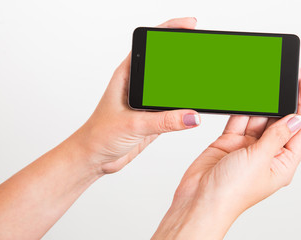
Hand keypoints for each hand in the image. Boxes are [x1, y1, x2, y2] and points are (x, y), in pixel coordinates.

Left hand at [75, 17, 199, 173]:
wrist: (95, 157)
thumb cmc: (99, 135)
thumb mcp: (132, 125)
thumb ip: (163, 121)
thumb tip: (191, 116)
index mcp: (128, 75)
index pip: (150, 44)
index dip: (170, 30)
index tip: (190, 25)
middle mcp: (139, 84)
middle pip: (166, 61)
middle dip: (185, 53)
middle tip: (203, 50)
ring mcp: (148, 100)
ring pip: (173, 85)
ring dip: (188, 82)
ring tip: (205, 78)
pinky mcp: (155, 116)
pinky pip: (175, 106)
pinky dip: (187, 105)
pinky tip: (197, 106)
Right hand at [153, 71, 300, 238]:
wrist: (200, 198)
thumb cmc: (231, 191)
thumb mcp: (260, 160)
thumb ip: (276, 137)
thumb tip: (296, 119)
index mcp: (282, 163)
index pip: (300, 130)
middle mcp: (266, 154)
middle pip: (280, 122)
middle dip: (283, 102)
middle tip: (286, 80)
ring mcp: (247, 147)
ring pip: (258, 119)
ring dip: (262, 104)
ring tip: (264, 86)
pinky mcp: (229, 142)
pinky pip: (239, 120)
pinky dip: (242, 109)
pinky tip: (247, 97)